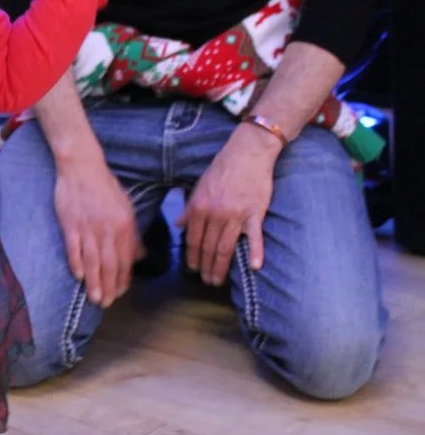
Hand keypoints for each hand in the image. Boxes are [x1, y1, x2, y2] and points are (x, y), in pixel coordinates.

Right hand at [54, 155, 140, 306]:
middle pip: (110, 264)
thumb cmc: (105, 187)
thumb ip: (132, 234)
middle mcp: (108, 229)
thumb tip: (138, 256)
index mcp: (124, 225)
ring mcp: (88, 228)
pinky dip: (77, 265)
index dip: (123, 278)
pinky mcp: (70, 225)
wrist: (82, 167)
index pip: (125, 259)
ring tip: (95, 298)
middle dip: (109, 287)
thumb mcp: (126, 207)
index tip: (120, 292)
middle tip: (107, 303)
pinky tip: (79, 278)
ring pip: (92, 261)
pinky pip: (74, 249)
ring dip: (95, 282)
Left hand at [178, 125, 280, 284]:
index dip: (192, 256)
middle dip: (205, 266)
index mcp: (199, 206)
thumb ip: (190, 207)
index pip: (193, 238)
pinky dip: (255, 252)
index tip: (193, 268)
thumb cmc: (222, 169)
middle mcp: (215, 213)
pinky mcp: (255, 214)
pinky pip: (255, 237)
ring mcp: (235, 215)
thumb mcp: (199, 186)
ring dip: (221, 266)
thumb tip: (179, 224)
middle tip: (206, 281)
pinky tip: (254, 267)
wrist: (247, 153)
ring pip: (225, 247)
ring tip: (217, 280)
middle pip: (208, 246)